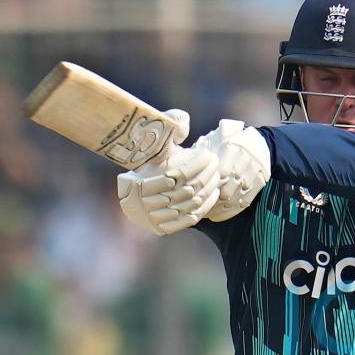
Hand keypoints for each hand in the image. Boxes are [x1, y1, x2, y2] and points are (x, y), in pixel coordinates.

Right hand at [116, 109, 220, 234]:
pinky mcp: (163, 228)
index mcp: (140, 183)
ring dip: (208, 188)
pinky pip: (190, 219)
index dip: (196, 163)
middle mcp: (144, 204)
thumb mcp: (155, 142)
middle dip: (206, 175)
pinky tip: (214, 193)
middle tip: (216, 163)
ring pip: (191, 203)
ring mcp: (154, 218)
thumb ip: (169, 125)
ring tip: (217, 175)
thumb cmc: (152, 164)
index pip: (177, 174)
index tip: (208, 153)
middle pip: (186, 189)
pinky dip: (205, 206)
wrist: (137, 194)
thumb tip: (183, 126)